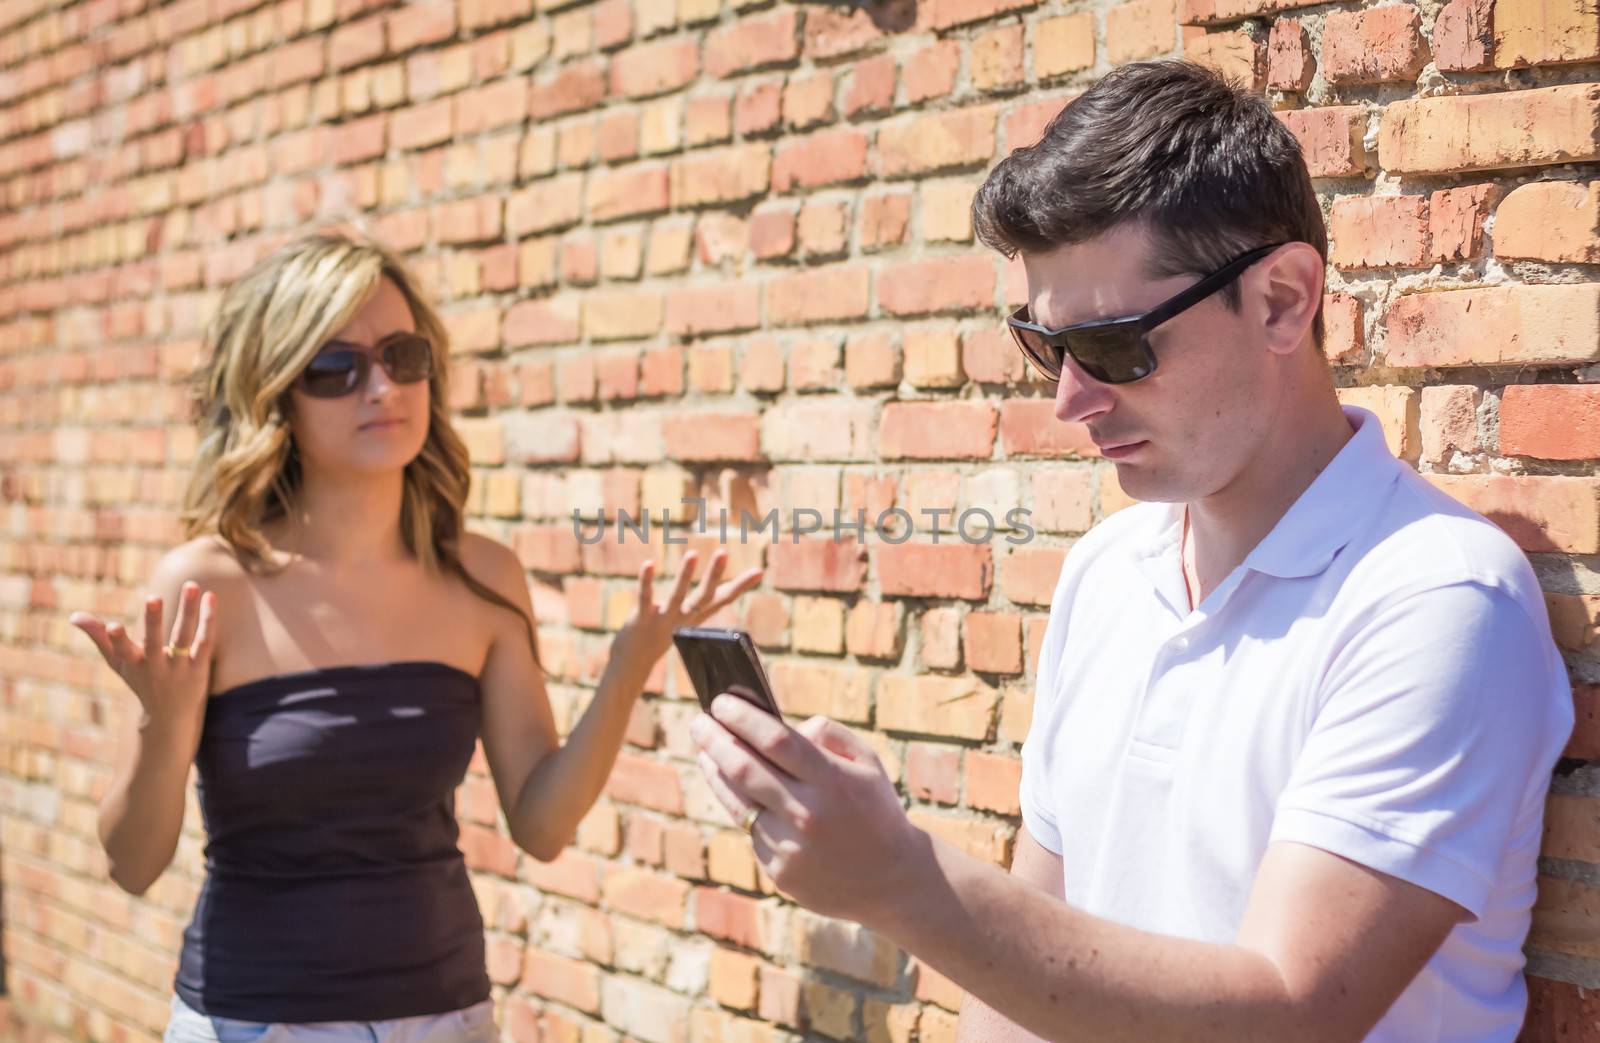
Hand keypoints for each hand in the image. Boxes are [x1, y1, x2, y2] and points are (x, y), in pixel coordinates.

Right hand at [69, 581, 216, 730]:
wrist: (170, 717)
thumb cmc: (140, 681)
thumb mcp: (118, 663)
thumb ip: (99, 638)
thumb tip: (74, 616)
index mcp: (132, 664)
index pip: (122, 651)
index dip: (117, 639)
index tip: (111, 626)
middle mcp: (155, 666)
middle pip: (154, 642)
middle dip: (152, 622)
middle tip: (153, 598)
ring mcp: (178, 667)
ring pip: (184, 636)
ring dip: (187, 610)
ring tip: (190, 584)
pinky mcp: (200, 667)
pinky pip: (205, 641)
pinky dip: (208, 620)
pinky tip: (210, 598)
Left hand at [611, 549, 762, 666]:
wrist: (635, 660)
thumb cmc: (664, 631)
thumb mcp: (689, 617)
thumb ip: (704, 602)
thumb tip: (720, 589)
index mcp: (697, 616)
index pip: (723, 599)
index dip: (742, 585)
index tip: (759, 571)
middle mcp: (684, 618)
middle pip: (703, 596)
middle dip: (714, 574)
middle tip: (723, 552)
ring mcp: (663, 619)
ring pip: (677, 596)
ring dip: (685, 576)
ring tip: (692, 554)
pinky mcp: (642, 618)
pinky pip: (645, 597)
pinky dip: (647, 581)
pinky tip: (649, 564)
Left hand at [690, 695, 925, 924]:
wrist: (894, 880)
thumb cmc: (876, 810)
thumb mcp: (867, 763)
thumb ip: (826, 734)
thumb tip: (776, 726)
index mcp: (832, 780)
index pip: (775, 739)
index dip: (742, 717)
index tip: (720, 702)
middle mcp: (808, 813)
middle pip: (744, 768)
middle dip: (714, 739)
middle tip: (699, 720)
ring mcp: (790, 846)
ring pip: (737, 801)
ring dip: (715, 772)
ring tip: (705, 751)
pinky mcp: (779, 872)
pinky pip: (751, 831)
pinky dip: (742, 807)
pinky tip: (737, 791)